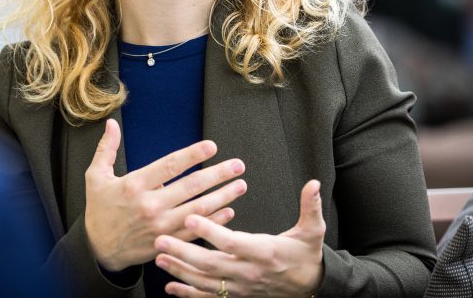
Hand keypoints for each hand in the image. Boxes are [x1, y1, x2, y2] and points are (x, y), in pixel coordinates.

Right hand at [84, 119, 247, 271]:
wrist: (98, 249)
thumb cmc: (99, 209)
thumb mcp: (95, 177)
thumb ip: (106, 149)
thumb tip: (111, 124)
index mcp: (135, 185)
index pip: (169, 166)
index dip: (192, 155)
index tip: (211, 146)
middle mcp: (150, 206)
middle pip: (191, 187)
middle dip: (218, 175)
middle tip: (238, 165)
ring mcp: (160, 226)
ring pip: (198, 210)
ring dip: (223, 197)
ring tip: (240, 185)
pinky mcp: (167, 242)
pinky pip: (195, 231)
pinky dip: (214, 222)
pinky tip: (229, 211)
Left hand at [154, 180, 325, 296]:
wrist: (310, 286)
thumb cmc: (306, 255)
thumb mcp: (313, 231)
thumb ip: (310, 207)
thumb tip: (313, 184)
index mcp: (264, 252)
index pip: (232, 242)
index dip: (210, 232)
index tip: (190, 217)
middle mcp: (249, 272)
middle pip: (211, 264)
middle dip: (183, 252)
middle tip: (160, 239)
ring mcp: (241, 287)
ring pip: (205, 283)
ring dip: (180, 271)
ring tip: (159, 258)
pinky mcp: (237, 296)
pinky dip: (188, 294)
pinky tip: (169, 288)